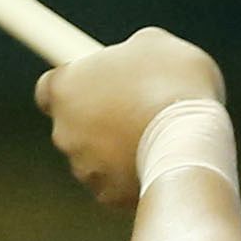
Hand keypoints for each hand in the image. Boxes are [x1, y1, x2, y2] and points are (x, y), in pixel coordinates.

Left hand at [37, 29, 226, 209]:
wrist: (191, 144)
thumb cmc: (174, 86)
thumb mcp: (157, 46)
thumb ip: (131, 51)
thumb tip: (136, 56)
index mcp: (65, 87)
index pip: (49, 88)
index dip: (75, 86)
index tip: (96, 85)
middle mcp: (63, 130)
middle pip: (74, 124)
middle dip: (100, 119)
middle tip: (137, 109)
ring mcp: (82, 166)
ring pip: (95, 156)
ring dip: (117, 148)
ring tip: (156, 136)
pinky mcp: (106, 194)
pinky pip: (116, 182)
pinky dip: (132, 175)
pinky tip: (158, 162)